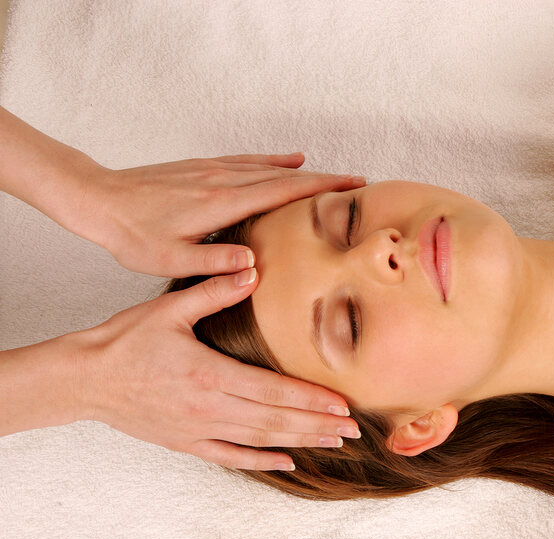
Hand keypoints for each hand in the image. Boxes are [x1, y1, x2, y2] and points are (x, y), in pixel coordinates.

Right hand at [71, 267, 360, 469]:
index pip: (273, 390)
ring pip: (259, 440)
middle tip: (355, 428)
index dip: (311, 399)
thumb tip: (251, 270)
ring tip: (335, 442)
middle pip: (275, 420)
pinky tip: (287, 462)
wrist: (81, 379)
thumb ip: (213, 290)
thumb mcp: (167, 308)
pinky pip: (229, 457)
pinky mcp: (185, 442)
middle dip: (318, 424)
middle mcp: (208, 407)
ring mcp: (197, 429)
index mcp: (209, 374)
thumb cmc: (122, 341)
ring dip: (300, 442)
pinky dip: (260, 461)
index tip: (343, 403)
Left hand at [74, 153, 364, 277]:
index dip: (322, 189)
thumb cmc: (131, 236)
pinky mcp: (202, 168)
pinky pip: (248, 160)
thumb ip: (213, 264)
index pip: (284, 192)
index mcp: (222, 204)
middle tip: (359, 183)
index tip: (353, 187)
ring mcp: (213, 171)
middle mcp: (223, 181)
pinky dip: (274, 160)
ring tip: (333, 175)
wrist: (96, 199)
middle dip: (325, 178)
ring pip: (270, 166)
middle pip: (286, 175)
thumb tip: (254, 266)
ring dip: (305, 170)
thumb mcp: (170, 261)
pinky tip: (288, 159)